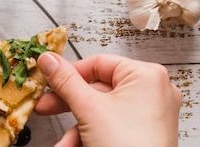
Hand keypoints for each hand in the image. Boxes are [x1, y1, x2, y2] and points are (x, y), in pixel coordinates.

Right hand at [35, 52, 180, 146]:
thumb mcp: (88, 109)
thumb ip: (65, 81)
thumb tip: (49, 60)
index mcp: (147, 76)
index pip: (99, 63)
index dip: (70, 73)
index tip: (48, 77)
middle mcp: (154, 92)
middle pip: (98, 89)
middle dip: (69, 105)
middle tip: (46, 106)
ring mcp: (151, 115)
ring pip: (103, 112)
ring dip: (77, 128)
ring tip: (63, 143)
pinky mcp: (145, 134)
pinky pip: (113, 126)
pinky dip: (92, 136)